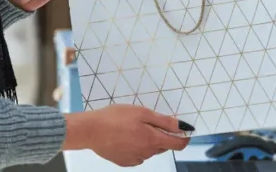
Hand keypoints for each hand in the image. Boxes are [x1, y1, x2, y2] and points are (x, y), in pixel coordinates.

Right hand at [63, 105, 191, 165]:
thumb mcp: (142, 113)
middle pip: (163, 146)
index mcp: (153, 140)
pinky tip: (125, 136)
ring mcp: (135, 159)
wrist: (91, 131)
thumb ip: (164, 121)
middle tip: (149, 121)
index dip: (184, 137)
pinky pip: (137, 154)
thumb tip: (183, 127)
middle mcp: (146, 153)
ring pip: (149, 150)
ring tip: (133, 127)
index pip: (178, 144)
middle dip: (161, 135)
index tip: (184, 130)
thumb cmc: (115, 118)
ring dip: (148, 140)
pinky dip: (136, 146)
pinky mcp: (124, 162)